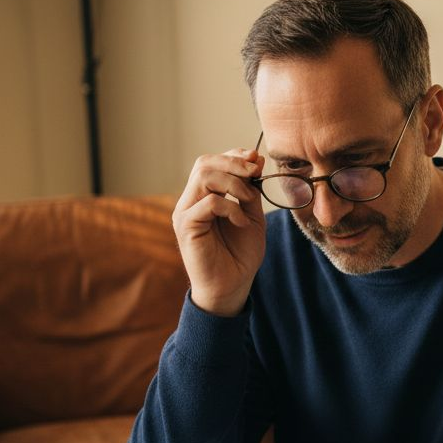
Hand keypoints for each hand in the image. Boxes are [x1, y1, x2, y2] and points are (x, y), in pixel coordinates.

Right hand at [172, 147, 266, 316]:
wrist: (232, 287)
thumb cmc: (240, 254)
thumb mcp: (252, 216)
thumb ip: (250, 190)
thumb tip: (256, 160)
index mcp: (203, 196)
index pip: (212, 162)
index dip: (233, 156)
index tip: (257, 161)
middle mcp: (190, 200)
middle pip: (204, 163)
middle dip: (234, 163)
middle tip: (255, 172)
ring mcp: (185, 212)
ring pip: (204, 176)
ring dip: (233, 183)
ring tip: (249, 200)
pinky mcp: (187, 227)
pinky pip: (209, 203)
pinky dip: (231, 207)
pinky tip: (241, 222)